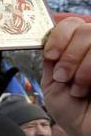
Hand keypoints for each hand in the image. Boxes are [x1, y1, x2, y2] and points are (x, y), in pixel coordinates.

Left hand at [42, 17, 90, 135]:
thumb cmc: (75, 112)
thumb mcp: (53, 84)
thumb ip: (52, 60)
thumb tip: (49, 40)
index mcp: (79, 48)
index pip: (71, 23)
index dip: (59, 35)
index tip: (51, 55)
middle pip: (85, 28)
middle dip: (69, 54)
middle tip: (64, 77)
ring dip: (83, 65)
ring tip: (79, 88)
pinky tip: (90, 88)